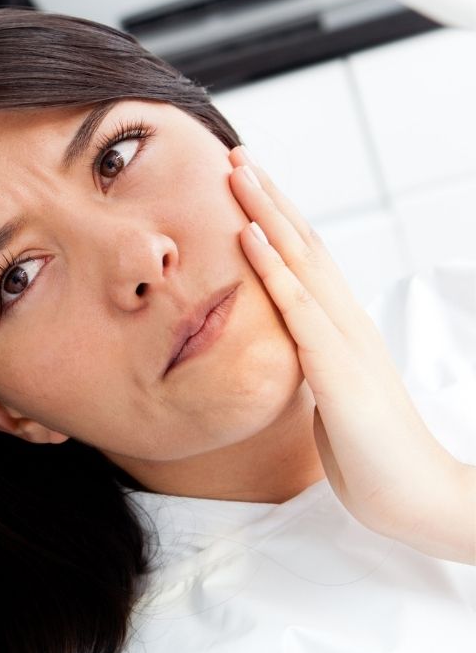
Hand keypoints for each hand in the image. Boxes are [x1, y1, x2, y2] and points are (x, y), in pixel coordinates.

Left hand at [227, 145, 473, 563]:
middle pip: (303, 243)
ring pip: (300, 259)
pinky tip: (248, 234)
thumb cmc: (371, 452)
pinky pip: (298, 307)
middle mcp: (346, 320)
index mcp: (342, 326)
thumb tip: (287, 350)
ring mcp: (344, 338)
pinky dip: (270, 267)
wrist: (416, 497)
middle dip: (268, 197)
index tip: (246, 185)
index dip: (276, 219)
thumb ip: (312, 363)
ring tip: (238, 171)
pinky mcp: (338, 368)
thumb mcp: (331, 395)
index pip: (306, 259)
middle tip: (237, 155)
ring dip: (265, 212)